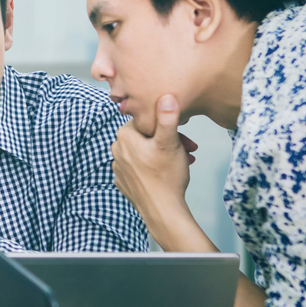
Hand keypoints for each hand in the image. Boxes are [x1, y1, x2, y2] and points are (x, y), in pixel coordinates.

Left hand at [111, 94, 198, 234]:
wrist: (162, 211)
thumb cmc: (167, 176)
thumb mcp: (170, 142)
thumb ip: (167, 118)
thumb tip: (166, 95)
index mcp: (124, 136)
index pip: (148, 122)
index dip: (169, 128)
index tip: (186, 139)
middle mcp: (116, 150)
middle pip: (147, 137)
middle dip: (170, 141)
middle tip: (189, 150)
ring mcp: (118, 167)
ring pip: (146, 152)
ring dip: (165, 154)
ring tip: (183, 162)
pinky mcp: (123, 182)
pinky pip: (141, 167)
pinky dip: (154, 167)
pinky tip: (167, 174)